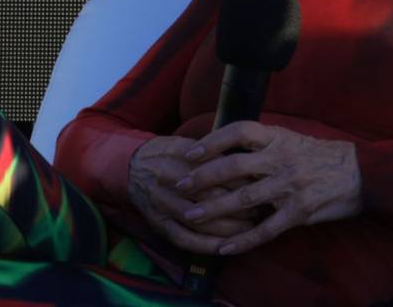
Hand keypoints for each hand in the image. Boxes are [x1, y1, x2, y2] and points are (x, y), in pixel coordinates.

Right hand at [126, 135, 260, 253]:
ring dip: (227, 228)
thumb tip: (247, 163)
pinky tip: (225, 247)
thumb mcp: (188, 144)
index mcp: (177, 157)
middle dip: (239, 206)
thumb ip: (213, 153)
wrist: (131, 166)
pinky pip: (184, 239)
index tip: (260, 185)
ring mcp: (161, 205)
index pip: (215, 171)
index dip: (241, 181)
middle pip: (210, 197)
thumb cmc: (168, 153)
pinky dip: (205, 246)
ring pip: (199, 221)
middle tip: (260, 209)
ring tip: (249, 228)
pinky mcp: (157, 224)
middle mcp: (168, 181)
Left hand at [175, 121, 362, 256]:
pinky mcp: (299, 212)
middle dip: (204, 177)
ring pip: (244, 199)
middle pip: (235, 166)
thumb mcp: (292, 139)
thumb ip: (264, 144)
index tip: (191, 151)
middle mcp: (282, 160)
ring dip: (214, 209)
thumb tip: (227, 147)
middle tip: (180, 185)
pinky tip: (224, 248)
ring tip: (190, 216)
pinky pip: (265, 229)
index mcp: (279, 138)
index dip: (213, 139)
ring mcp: (290, 187)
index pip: (240, 131)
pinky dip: (243, 240)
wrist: (361, 173)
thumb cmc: (322, 156)